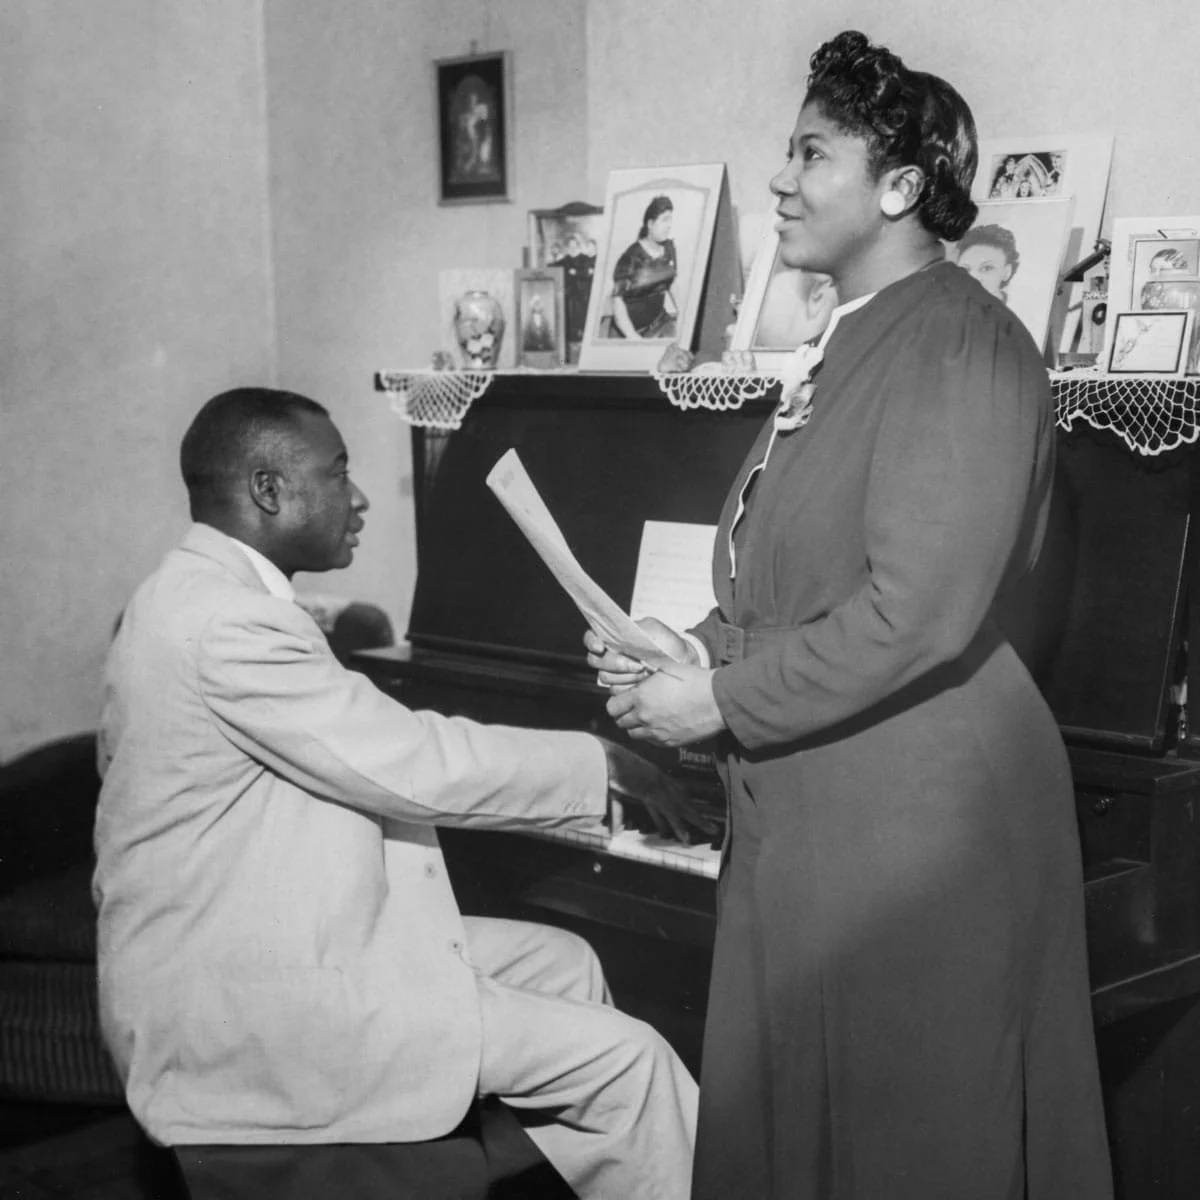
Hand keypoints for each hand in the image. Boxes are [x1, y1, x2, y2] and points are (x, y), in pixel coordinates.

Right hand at [584, 618, 695, 688]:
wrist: (683, 664)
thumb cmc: (667, 644)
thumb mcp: (654, 629)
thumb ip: (636, 629)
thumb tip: (620, 634)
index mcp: (614, 639)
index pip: (591, 638)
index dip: (591, 642)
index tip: (600, 647)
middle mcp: (610, 656)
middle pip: (595, 661)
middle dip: (615, 663)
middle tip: (638, 665)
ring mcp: (614, 674)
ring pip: (605, 678)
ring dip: (625, 676)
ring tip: (645, 672)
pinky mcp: (622, 689)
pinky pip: (616, 691)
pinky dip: (629, 688)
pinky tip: (643, 684)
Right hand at [597, 737, 718, 842]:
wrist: (603, 756)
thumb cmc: (605, 769)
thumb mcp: (612, 792)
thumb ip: (616, 813)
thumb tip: (615, 832)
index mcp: (649, 776)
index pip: (670, 791)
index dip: (681, 802)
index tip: (691, 810)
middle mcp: (657, 779)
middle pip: (681, 799)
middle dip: (694, 812)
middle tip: (710, 824)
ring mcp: (656, 785)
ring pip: (681, 806)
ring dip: (696, 819)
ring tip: (711, 830)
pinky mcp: (652, 792)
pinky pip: (669, 811)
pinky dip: (678, 825)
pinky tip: (686, 837)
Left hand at [605, 662, 725, 747]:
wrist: (718, 700)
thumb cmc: (695, 681)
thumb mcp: (667, 668)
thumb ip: (648, 671)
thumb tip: (638, 668)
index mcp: (641, 697)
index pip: (613, 707)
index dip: (616, 703)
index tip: (622, 700)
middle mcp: (645, 717)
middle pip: (620, 722)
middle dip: (624, 715)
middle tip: (633, 708)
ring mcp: (656, 732)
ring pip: (633, 734)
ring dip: (636, 726)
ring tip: (646, 718)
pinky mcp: (669, 742)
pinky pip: (651, 742)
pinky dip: (650, 735)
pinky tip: (660, 725)